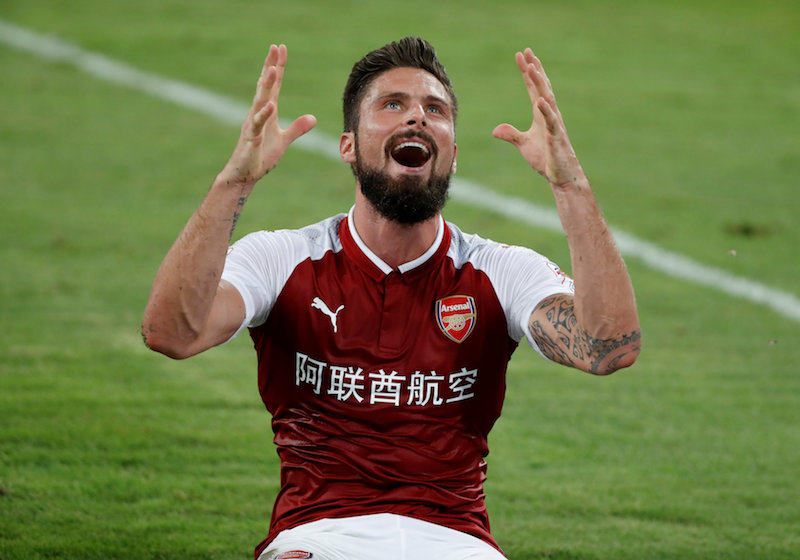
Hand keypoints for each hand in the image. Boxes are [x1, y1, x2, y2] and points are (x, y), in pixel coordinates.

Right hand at [222, 44, 316, 185]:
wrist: (244, 174)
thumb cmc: (260, 156)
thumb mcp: (284, 140)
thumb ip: (297, 128)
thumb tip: (313, 118)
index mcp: (266, 111)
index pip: (274, 85)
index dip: (278, 67)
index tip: (281, 48)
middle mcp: (258, 113)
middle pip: (265, 86)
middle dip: (270, 66)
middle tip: (275, 48)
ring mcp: (253, 124)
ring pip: (260, 100)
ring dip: (266, 85)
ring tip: (271, 68)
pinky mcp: (251, 138)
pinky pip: (258, 123)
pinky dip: (264, 114)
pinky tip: (270, 104)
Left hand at [493, 49, 583, 188]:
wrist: (561, 176)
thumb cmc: (546, 159)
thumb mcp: (524, 145)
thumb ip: (511, 134)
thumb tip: (495, 130)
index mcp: (541, 114)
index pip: (533, 88)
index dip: (527, 72)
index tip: (521, 55)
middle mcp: (549, 115)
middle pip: (541, 87)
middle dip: (534, 69)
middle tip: (527, 52)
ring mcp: (554, 125)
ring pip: (547, 99)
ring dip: (539, 84)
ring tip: (532, 68)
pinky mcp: (557, 138)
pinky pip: (551, 122)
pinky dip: (546, 111)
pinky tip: (539, 100)